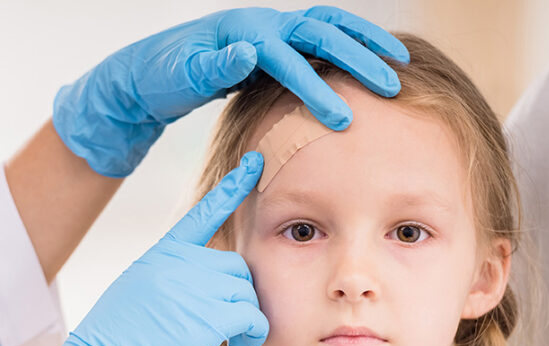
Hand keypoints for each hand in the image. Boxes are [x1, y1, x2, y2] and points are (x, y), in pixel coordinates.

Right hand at [0, 151, 267, 345]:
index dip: (230, 188)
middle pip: (232, 264)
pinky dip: (253, 332)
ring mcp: (190, 284)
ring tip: (237, 339)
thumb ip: (160, 296)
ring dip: (247, 314)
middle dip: (239, 292)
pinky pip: (252, 314)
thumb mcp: (130, 306)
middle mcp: (174, 264)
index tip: (253, 166)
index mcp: (155, 258)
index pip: (200, 214)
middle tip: (233, 323)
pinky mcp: (206, 313)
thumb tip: (177, 333)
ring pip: (245, 287)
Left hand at [53, 6, 408, 176]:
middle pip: (321, 33)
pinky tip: (370, 62)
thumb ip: (214, 65)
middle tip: (391, 86)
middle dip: (358, 59)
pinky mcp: (275, 43)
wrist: (150, 68)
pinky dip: (349, 46)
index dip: (315, 88)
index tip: (341, 118)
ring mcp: (271, 29)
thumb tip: (247, 53)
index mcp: (243, 32)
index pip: (288, 59)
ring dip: (364, 41)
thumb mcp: (181, 75)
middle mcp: (263, 24)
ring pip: (328, 27)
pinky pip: (320, 40)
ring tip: (398, 61)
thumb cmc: (164, 75)